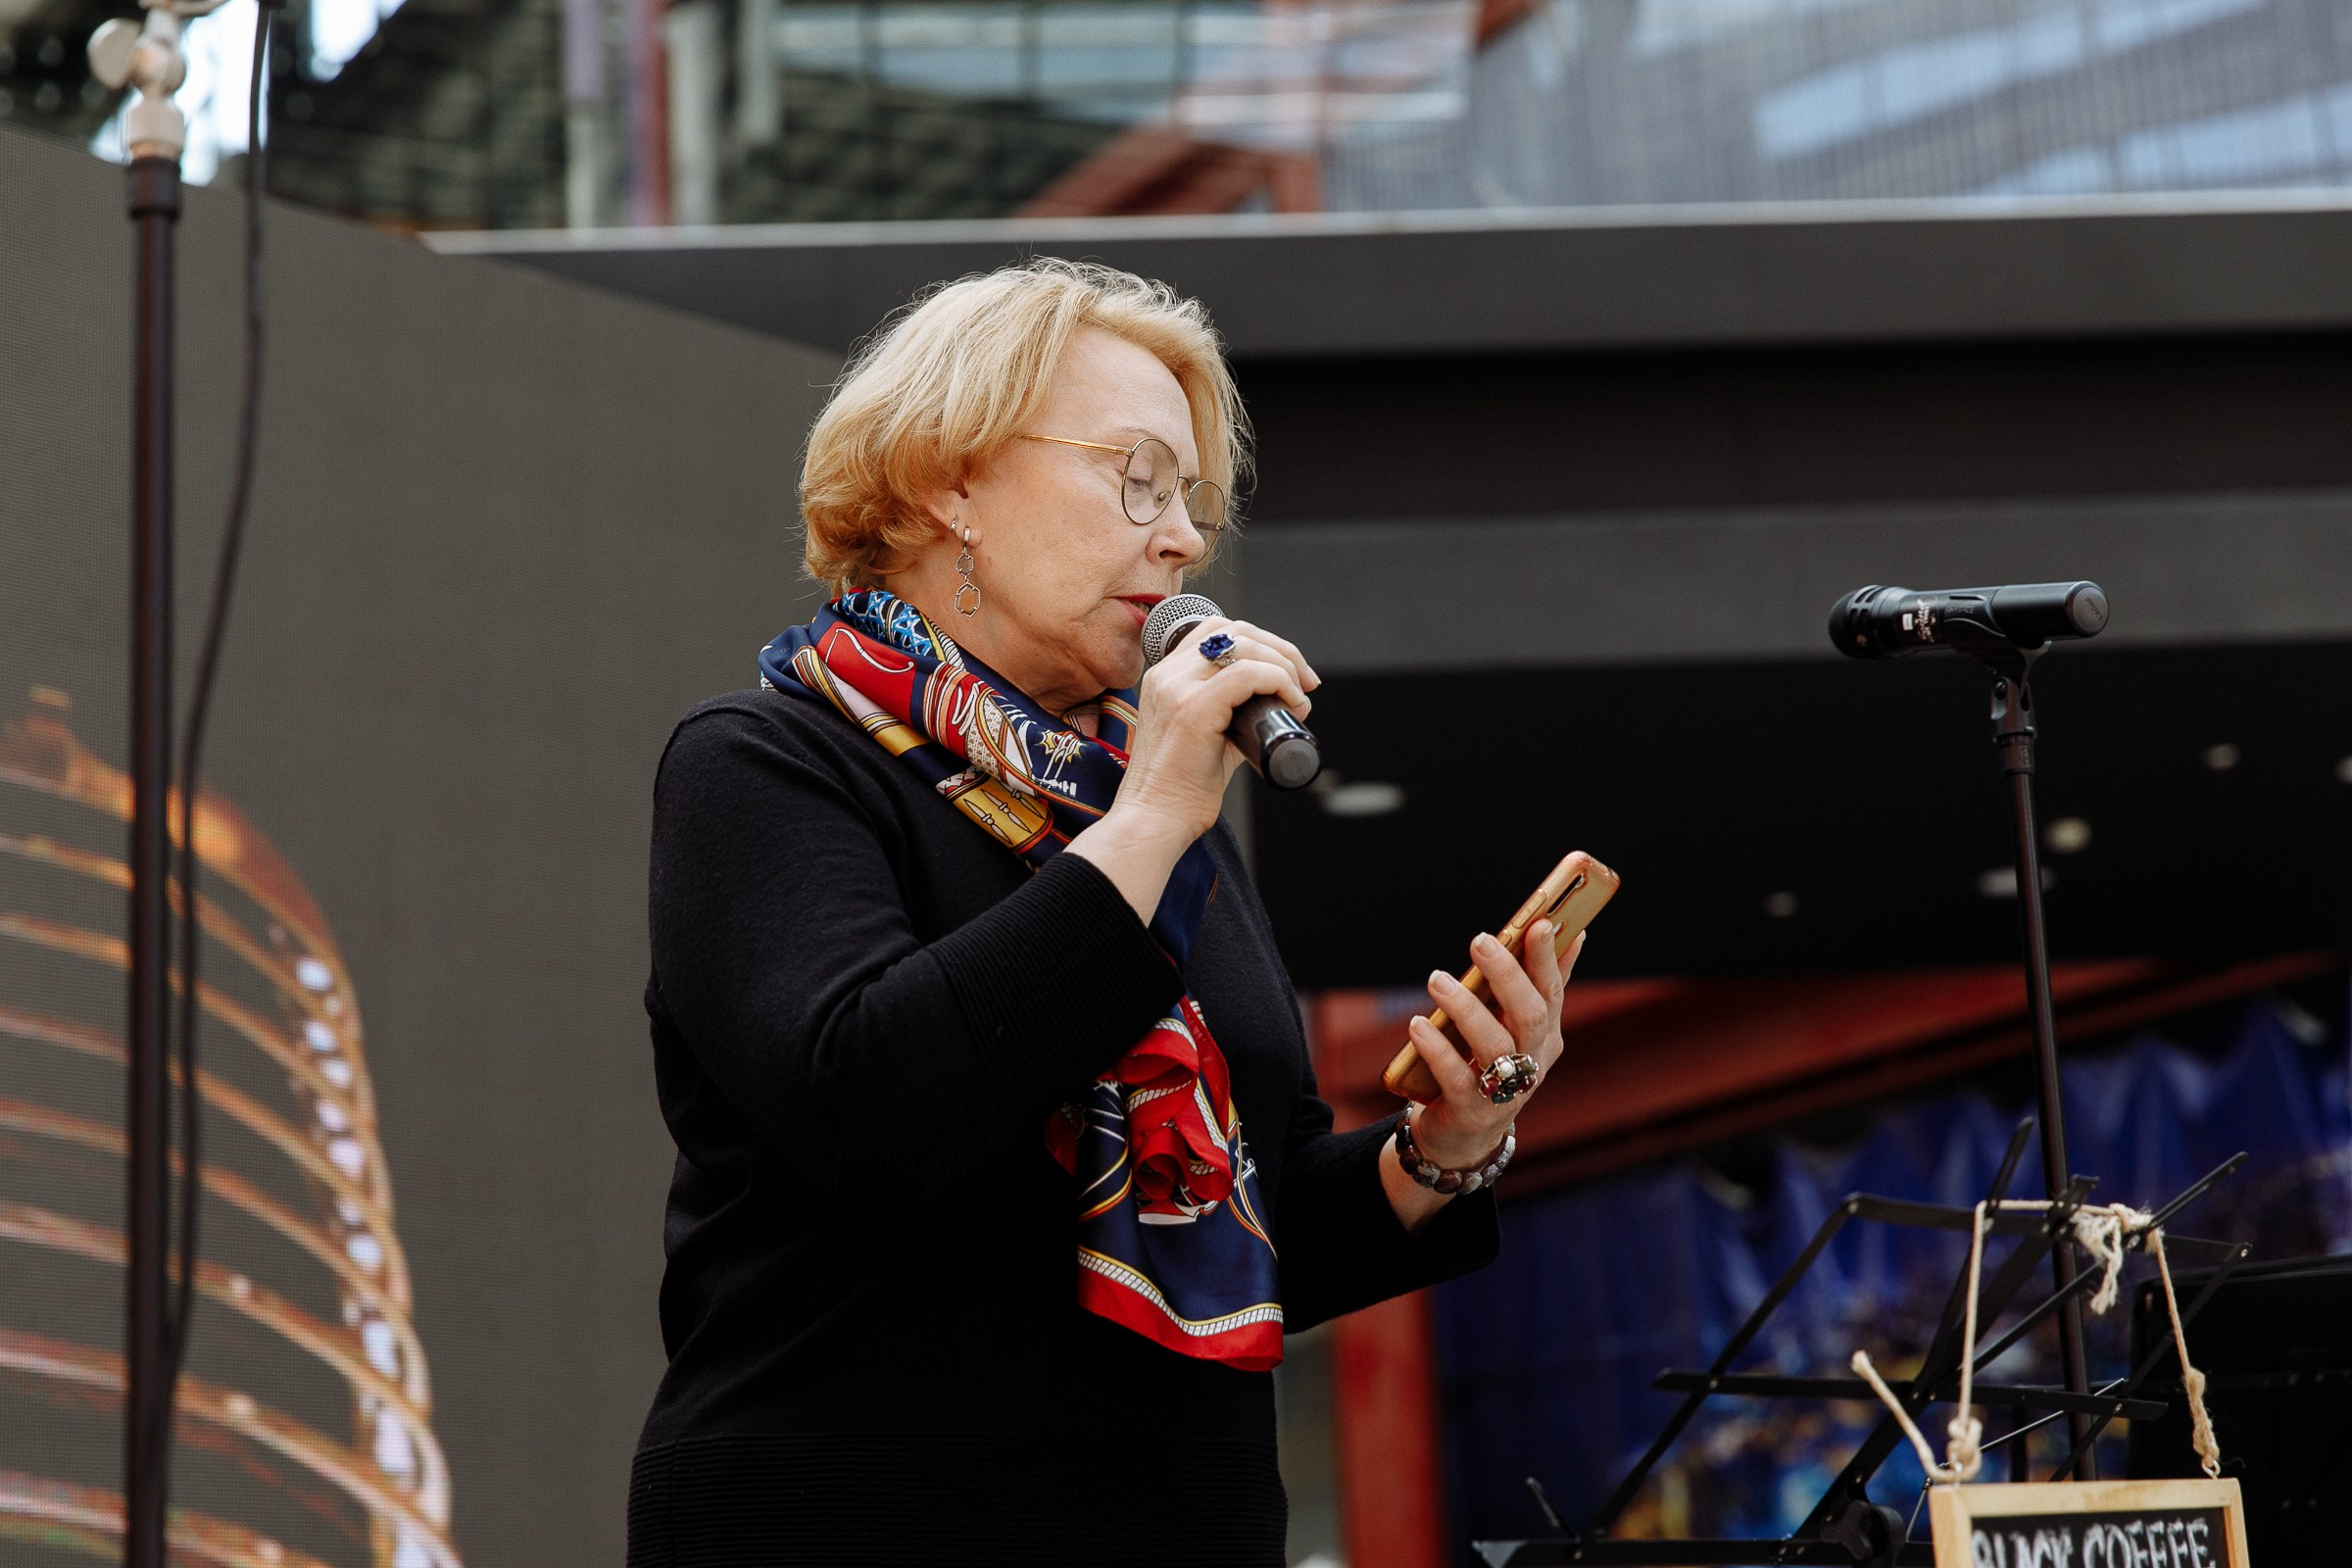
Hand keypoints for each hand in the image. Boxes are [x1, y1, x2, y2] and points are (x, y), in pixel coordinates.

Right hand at [1109, 616, 1317, 841]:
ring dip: (1284, 663)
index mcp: (1166, 676)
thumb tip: (1280, 705)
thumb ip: (1233, 714)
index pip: (1218, 631)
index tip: (1290, 674)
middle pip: (1235, 630)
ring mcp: (1177, 687)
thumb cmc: (1182, 787)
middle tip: (1306, 682)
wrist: (1156, 818)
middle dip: (1281, 649)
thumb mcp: (1207, 736)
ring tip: (1300, 695)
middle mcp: (1167, 674)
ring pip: (1244, 645)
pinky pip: (1248, 674)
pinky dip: (1279, 681)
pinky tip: (1291, 703)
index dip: (1262, 644)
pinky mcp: (1192, 708)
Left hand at [1403, 921, 1584, 1170]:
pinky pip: (1456, 1078)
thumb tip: (1571, 931)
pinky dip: (1438, 1049)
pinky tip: (1418, 1024)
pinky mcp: (1471, 1112)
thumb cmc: (1490, 1066)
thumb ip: (1540, 983)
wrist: (1464, 1134)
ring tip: (1437, 979)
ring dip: (1466, 1008)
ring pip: (1494, 1045)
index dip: (1547, 958)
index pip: (1552, 990)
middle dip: (1508, 975)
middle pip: (1529, 1015)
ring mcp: (1505, 1091)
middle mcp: (1532, 1063)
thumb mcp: (1517, 1027)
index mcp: (1546, 1036)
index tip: (1540, 923)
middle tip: (1480, 941)